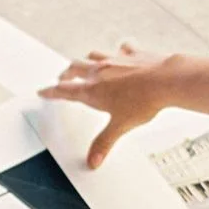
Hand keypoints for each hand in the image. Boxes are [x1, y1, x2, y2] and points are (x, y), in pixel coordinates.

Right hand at [39, 43, 176, 167]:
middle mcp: (100, 71)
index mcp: (93, 90)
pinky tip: (122, 52)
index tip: (43, 91)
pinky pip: (122, 48)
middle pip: (74, 68)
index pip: (64, 91)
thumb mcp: (120, 126)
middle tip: (61, 78)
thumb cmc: (143, 101)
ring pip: (93, 55)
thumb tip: (93, 161)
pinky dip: (119, 50)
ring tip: (84, 63)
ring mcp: (115, 59)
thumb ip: (104, 143)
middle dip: (65, 74)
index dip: (51, 92)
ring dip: (86, 60)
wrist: (166, 80)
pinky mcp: (132, 54)